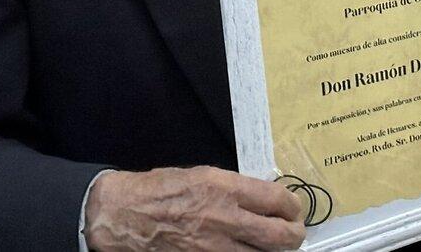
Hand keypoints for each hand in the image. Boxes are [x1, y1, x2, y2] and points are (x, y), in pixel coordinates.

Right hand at [84, 166, 305, 250]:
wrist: (126, 215)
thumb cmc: (162, 190)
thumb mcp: (203, 175)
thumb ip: (235, 189)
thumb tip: (262, 199)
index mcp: (225, 189)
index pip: (277, 200)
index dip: (293, 206)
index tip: (294, 209)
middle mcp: (225, 219)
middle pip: (279, 236)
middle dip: (294, 235)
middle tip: (294, 233)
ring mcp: (216, 248)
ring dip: (273, 251)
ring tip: (274, 246)